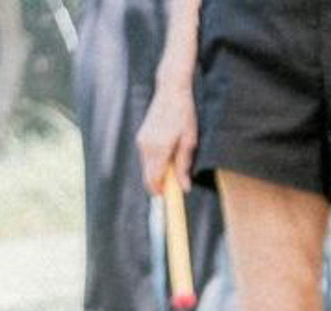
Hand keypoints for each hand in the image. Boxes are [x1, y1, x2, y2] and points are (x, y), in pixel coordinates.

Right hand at [135, 79, 196, 196]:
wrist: (171, 89)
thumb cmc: (184, 114)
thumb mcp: (190, 142)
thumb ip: (184, 166)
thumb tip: (184, 188)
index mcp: (158, 149)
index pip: (154, 181)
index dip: (162, 193)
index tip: (172, 200)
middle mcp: (146, 146)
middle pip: (149, 178)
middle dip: (161, 185)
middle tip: (178, 184)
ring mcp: (142, 141)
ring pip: (147, 169)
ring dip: (160, 173)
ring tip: (177, 165)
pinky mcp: (141, 137)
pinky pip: (147, 159)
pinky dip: (157, 163)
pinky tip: (169, 155)